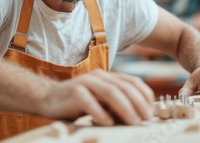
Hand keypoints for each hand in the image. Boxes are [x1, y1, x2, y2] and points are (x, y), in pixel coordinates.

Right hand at [39, 69, 154, 125]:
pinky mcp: (74, 92)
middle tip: (146, 119)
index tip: (152, 110)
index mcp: (107, 77)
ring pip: (111, 93)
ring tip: (133, 122)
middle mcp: (98, 76)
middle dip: (138, 103)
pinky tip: (108, 123)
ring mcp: (86, 82)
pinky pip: (91, 102)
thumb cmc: (76, 103)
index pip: (132, 81)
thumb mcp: (100, 102)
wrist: (48, 98)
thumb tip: (137, 115)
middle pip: (124, 87)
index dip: (144, 95)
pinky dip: (101, 113)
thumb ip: (115, 104)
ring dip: (125, 108)